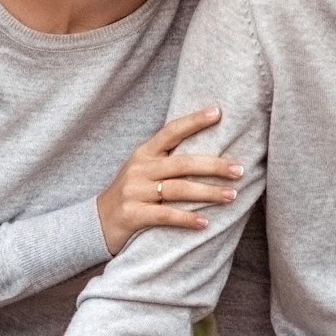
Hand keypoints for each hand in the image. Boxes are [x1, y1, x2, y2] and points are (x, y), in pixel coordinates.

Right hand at [95, 107, 239, 254]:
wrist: (96, 222)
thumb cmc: (131, 194)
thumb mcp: (143, 170)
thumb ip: (168, 160)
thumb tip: (210, 152)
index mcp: (144, 153)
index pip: (172, 131)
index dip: (195, 121)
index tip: (219, 112)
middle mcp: (140, 168)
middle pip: (183, 163)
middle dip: (214, 166)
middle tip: (239, 170)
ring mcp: (135, 191)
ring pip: (178, 189)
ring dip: (208, 193)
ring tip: (232, 196)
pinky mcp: (133, 215)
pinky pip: (165, 215)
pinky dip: (187, 218)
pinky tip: (205, 222)